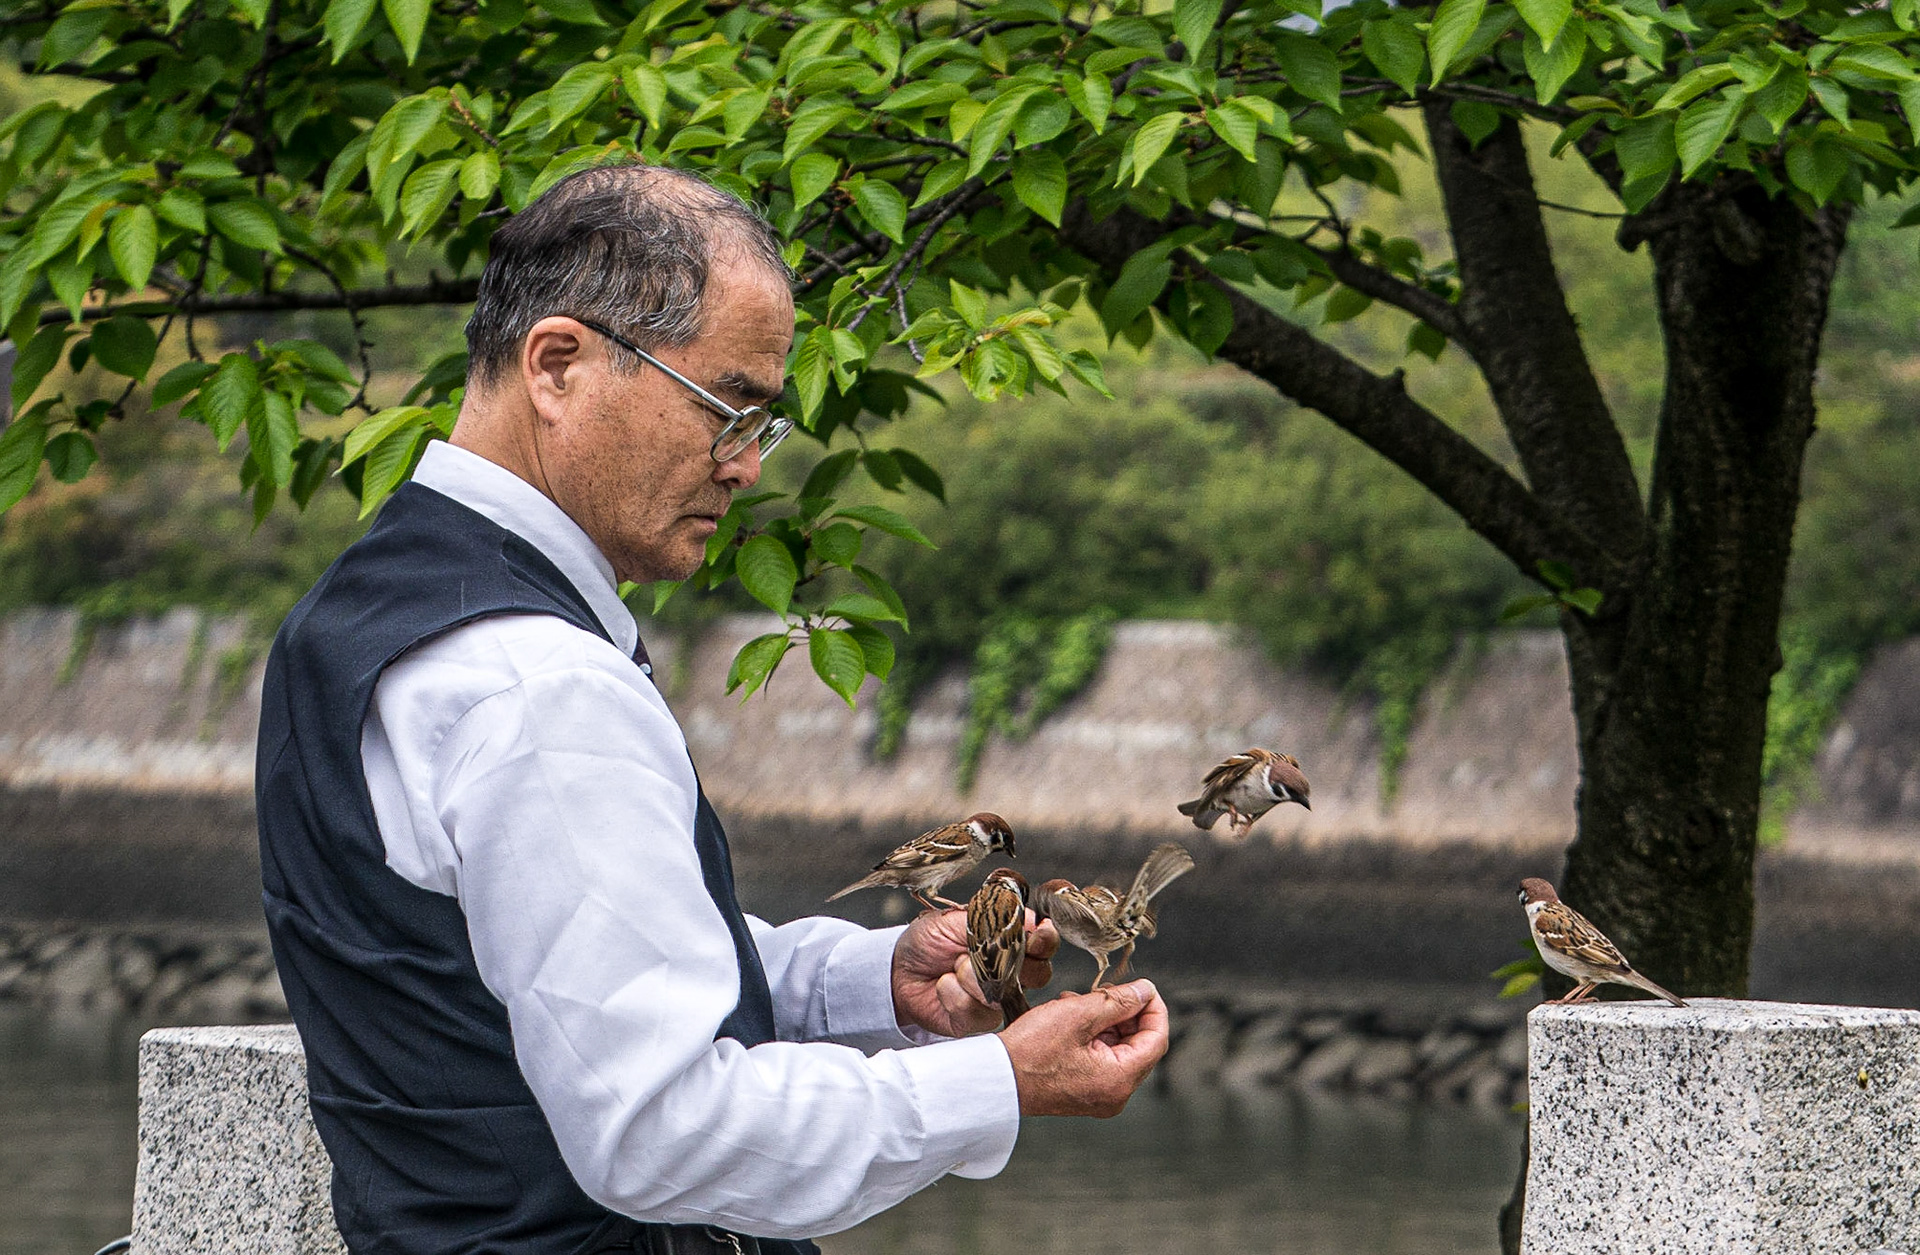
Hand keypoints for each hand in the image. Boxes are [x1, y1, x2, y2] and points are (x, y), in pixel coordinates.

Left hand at [892, 907, 1056, 1036]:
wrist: (897, 969)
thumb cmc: (928, 941)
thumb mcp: (958, 919)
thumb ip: (996, 920)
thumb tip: (1033, 920)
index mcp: (1011, 942)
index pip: (1045, 944)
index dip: (1045, 941)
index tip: (1037, 934)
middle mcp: (1011, 972)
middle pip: (1040, 974)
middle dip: (1010, 961)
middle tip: (981, 952)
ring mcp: (996, 998)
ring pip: (1005, 992)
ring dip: (973, 976)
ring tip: (953, 965)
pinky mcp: (978, 1021)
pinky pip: (980, 1012)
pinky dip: (955, 995)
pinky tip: (943, 986)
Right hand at [998, 979, 1168, 1116]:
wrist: (995, 1080)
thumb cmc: (1030, 1051)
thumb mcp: (1078, 1015)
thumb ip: (1118, 1001)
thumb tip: (1145, 991)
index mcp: (1119, 1080)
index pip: (1156, 1039)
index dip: (1154, 1008)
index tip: (1142, 987)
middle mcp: (1115, 1094)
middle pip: (1138, 1043)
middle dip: (1123, 1012)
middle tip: (1102, 990)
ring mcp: (1100, 1095)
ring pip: (1118, 1047)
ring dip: (1103, 1019)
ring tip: (1075, 1002)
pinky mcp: (1085, 1090)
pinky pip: (1101, 1057)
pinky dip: (1091, 1034)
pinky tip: (1069, 1017)